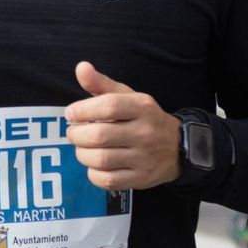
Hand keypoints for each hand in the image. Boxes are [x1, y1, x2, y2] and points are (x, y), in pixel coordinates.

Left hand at [64, 62, 181, 190]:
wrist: (177, 148)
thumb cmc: (143, 119)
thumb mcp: (128, 97)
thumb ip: (102, 84)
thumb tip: (80, 67)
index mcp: (142, 107)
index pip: (109, 106)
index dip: (83, 110)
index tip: (70, 114)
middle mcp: (145, 132)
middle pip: (100, 135)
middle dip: (77, 135)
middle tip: (73, 133)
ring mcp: (144, 158)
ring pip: (101, 159)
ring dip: (82, 154)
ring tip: (82, 148)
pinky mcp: (140, 179)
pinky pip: (107, 180)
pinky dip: (92, 173)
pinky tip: (93, 165)